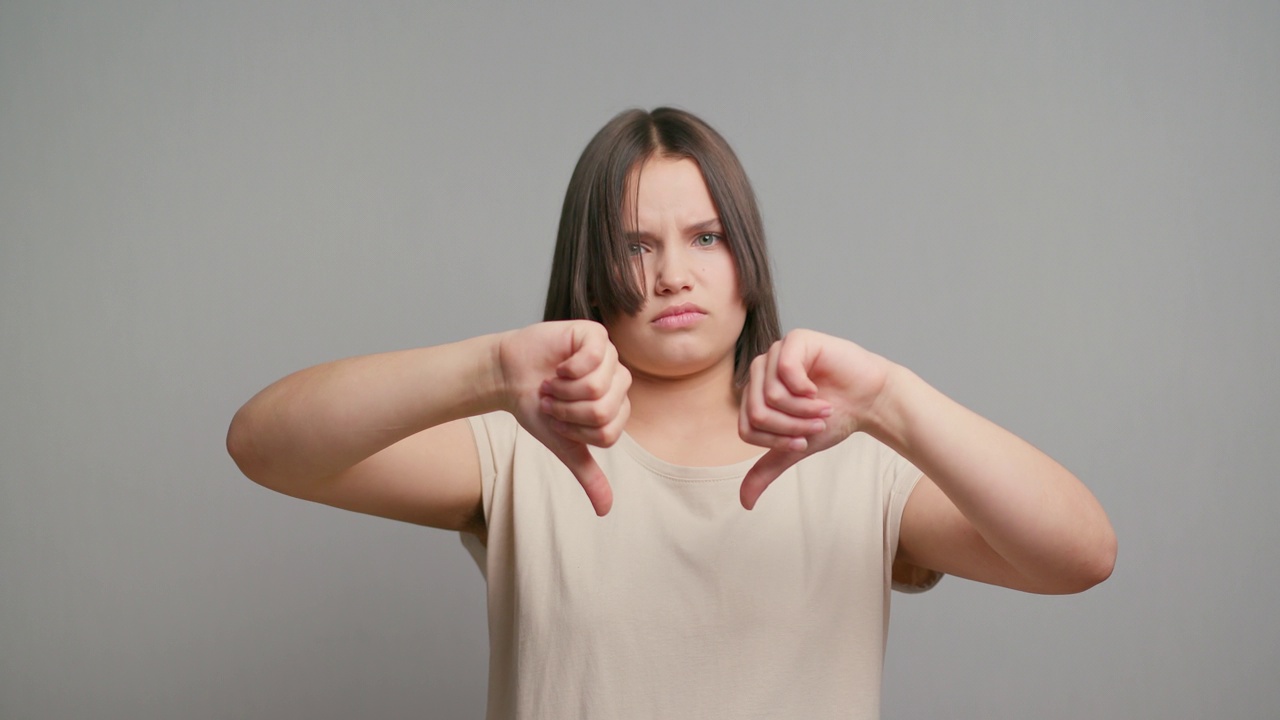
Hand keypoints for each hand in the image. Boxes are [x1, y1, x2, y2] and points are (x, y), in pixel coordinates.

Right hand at [498, 321, 630, 515]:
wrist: (508, 377)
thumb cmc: (536, 408)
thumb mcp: (563, 445)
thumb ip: (587, 474)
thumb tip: (606, 510)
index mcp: (616, 406)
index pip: (608, 432)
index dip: (576, 430)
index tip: (559, 420)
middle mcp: (617, 380)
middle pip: (604, 410)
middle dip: (568, 411)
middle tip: (553, 401)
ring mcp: (609, 356)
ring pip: (597, 387)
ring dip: (565, 390)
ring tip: (553, 383)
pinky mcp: (595, 335)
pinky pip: (595, 358)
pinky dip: (568, 368)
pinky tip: (558, 365)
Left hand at [738, 329, 891, 509]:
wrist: (870, 401)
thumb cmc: (834, 419)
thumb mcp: (796, 447)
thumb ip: (767, 469)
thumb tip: (744, 503)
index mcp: (754, 393)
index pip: (747, 428)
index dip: (777, 440)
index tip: (804, 439)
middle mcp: (760, 371)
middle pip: (756, 413)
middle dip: (791, 427)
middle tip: (817, 424)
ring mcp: (776, 353)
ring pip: (770, 395)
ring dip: (802, 411)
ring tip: (822, 409)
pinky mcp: (796, 340)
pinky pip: (784, 370)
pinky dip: (805, 390)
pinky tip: (820, 390)